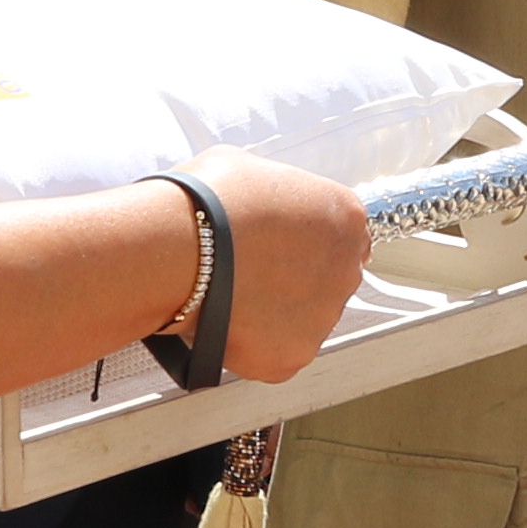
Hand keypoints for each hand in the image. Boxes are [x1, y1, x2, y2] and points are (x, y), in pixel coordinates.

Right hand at [192, 156, 370, 380]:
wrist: (180, 248)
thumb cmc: (207, 203)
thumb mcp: (251, 171)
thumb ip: (274, 195)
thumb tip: (258, 206)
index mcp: (344, 217)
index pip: (342, 239)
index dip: (305, 246)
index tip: (279, 252)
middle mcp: (347, 269)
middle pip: (325, 283)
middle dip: (291, 283)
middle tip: (249, 277)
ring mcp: (323, 317)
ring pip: (299, 322)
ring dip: (271, 315)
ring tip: (226, 299)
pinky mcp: (292, 355)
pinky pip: (273, 355)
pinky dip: (248, 346)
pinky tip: (221, 323)